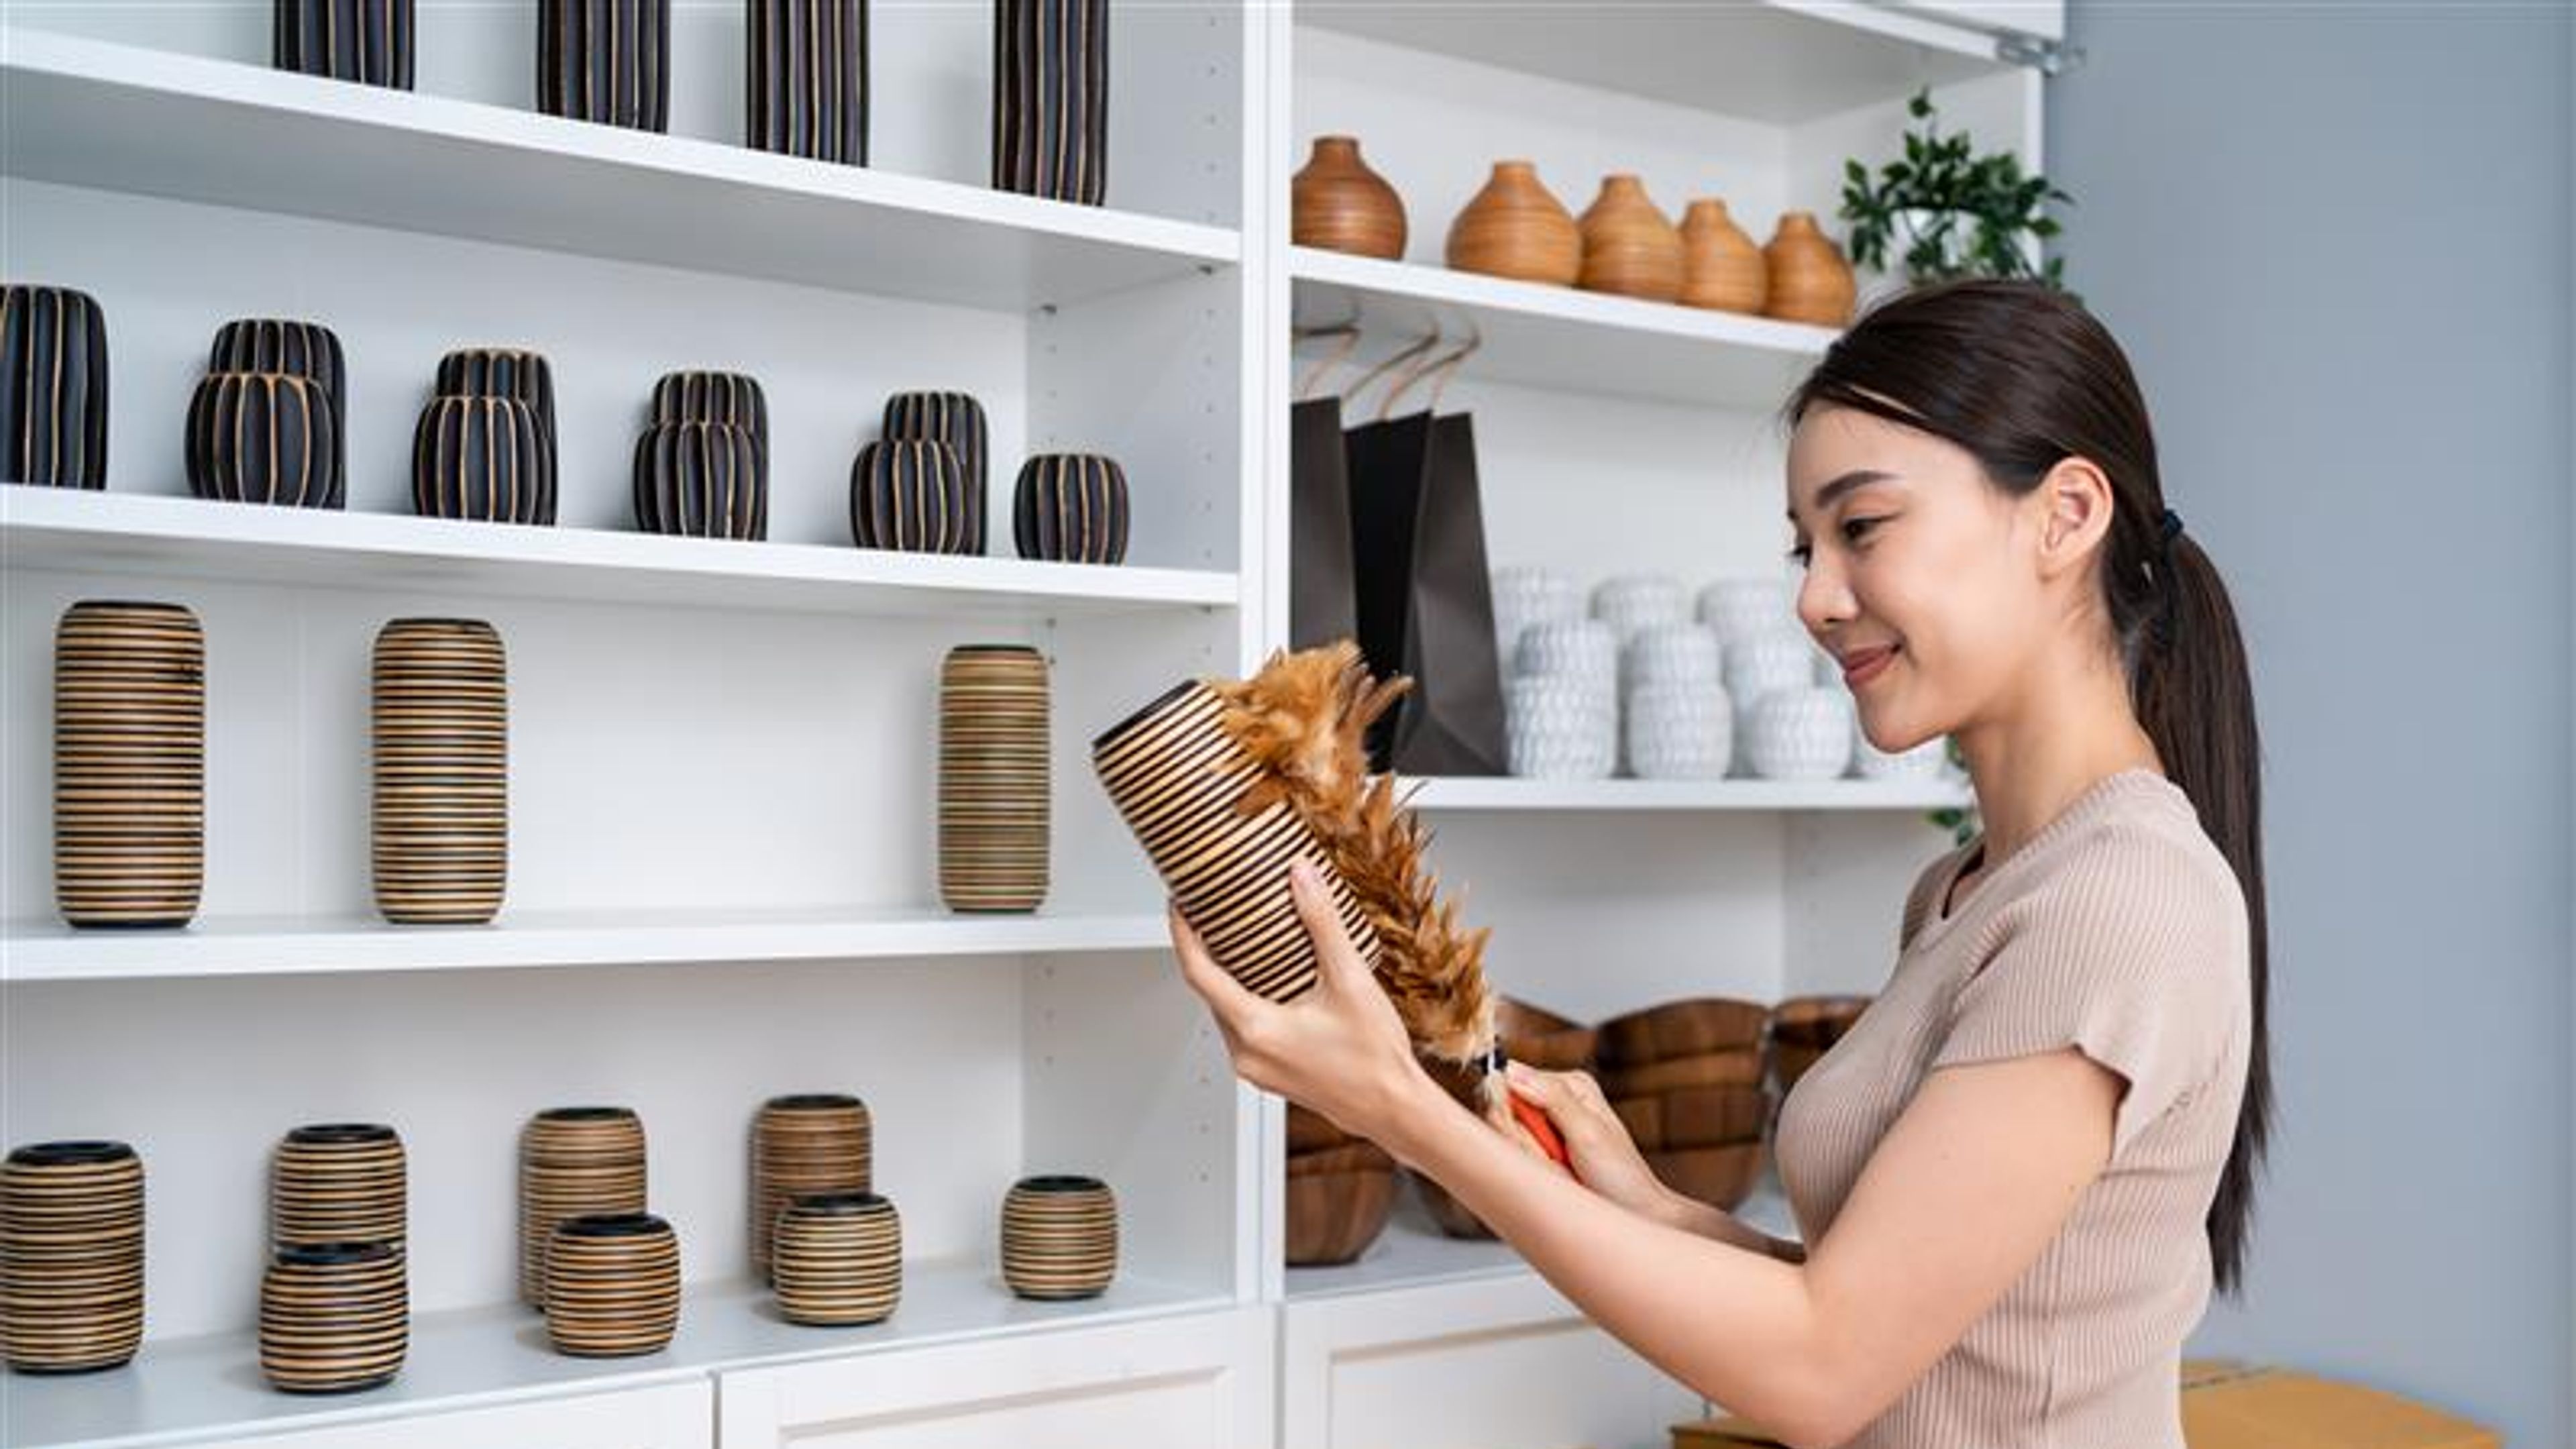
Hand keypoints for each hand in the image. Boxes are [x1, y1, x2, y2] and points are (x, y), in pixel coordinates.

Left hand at [1168, 860, 1441, 1150]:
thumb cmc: (1375, 1058)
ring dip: (1227, 976)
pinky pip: (1243, 1029)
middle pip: (1209, 991)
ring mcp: (1256, 1068)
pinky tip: (1268, 981)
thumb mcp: (1350, 979)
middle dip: (1206, 950)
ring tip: (1239, 940)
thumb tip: (1301, 877)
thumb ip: (1322, 922)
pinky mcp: (1269, 1074)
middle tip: (1212, 912)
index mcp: (1256, 1030)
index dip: (1182, 933)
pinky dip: (1246, 999)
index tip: (1180, 905)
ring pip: (1226, 1010)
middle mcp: (1247, 1054)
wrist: (1394, 1108)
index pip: (1198, 973)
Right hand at [1501, 1062, 1685, 1226]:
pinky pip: (1516, 1156)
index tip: (1527, 1133)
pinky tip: (1555, 1176)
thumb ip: (1551, 1098)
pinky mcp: (1539, 1151)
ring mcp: (1547, 1127)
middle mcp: (1555, 1099)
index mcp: (1568, 1083)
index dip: (1507, 1108)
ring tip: (1561, 1168)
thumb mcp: (1588, 1131)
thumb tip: (1512, 1071)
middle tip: (1555, 1158)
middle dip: (1524, 1139)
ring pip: (1507, 1136)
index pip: (1509, 1078)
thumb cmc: (1621, 1175)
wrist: (1635, 1211)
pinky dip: (1533, 1169)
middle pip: (1504, 1110)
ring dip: (1531, 1157)